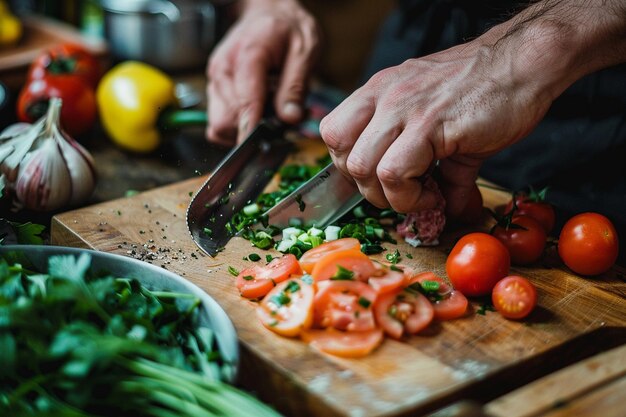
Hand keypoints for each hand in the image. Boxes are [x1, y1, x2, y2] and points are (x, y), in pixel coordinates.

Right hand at [206, 0, 319, 144]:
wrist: (269, 12)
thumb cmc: (288, 28)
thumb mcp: (305, 51)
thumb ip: (296, 87)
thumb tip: (290, 119)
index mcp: (247, 57)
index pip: (243, 103)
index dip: (251, 130)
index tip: (260, 146)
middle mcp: (223, 71)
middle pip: (225, 122)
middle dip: (252, 129)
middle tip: (278, 120)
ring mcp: (216, 80)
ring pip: (220, 125)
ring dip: (245, 127)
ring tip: (269, 110)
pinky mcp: (216, 89)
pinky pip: (221, 120)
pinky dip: (239, 123)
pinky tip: (258, 109)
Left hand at [320, 0, 625, 218]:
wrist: (526, 63)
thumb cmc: (488, 90)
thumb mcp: (446, 128)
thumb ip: (442, 172)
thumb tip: (451, 211)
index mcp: (379, 93)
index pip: (332, 134)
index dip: (351, 167)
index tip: (382, 182)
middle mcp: (383, 97)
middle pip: (340, 156)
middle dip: (369, 188)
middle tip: (406, 192)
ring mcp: (403, 108)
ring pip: (361, 167)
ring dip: (390, 196)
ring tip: (424, 195)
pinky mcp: (429, 124)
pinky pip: (394, 172)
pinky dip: (411, 196)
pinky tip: (438, 194)